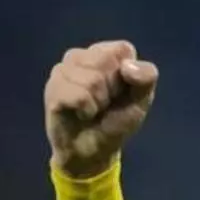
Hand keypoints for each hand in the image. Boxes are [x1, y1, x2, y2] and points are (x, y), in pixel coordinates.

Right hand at [44, 40, 158, 177]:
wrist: (92, 150)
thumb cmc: (117, 122)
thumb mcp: (141, 101)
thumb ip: (146, 78)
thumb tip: (127, 66)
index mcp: (107, 54)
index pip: (122, 49)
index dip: (128, 75)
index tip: (122, 91)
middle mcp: (83, 56)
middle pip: (104, 61)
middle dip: (112, 89)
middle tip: (105, 102)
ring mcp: (63, 69)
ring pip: (91, 80)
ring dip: (98, 102)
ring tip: (92, 109)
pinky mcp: (52, 87)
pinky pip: (77, 95)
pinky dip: (85, 111)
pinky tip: (79, 113)